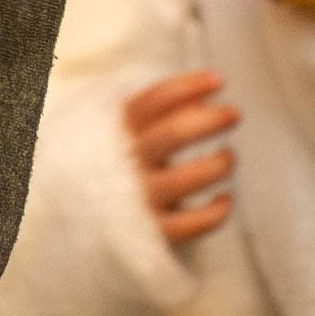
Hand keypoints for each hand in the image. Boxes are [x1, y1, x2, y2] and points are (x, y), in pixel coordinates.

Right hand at [124, 68, 243, 252]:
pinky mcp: (153, 234)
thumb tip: (204, 94)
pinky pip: (193, 225)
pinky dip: (217, 212)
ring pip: (187, 179)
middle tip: (234, 114)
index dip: (189, 86)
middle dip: (212, 120)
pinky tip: (225, 199)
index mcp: (115, 133)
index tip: (219, 81)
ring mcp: (138, 200)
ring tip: (228, 156)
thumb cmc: (117, 167)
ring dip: (219, 164)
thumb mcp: (131, 133)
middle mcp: (125, 165)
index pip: (154, 101)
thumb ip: (164, 111)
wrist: (79, 224)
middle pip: (173, 134)